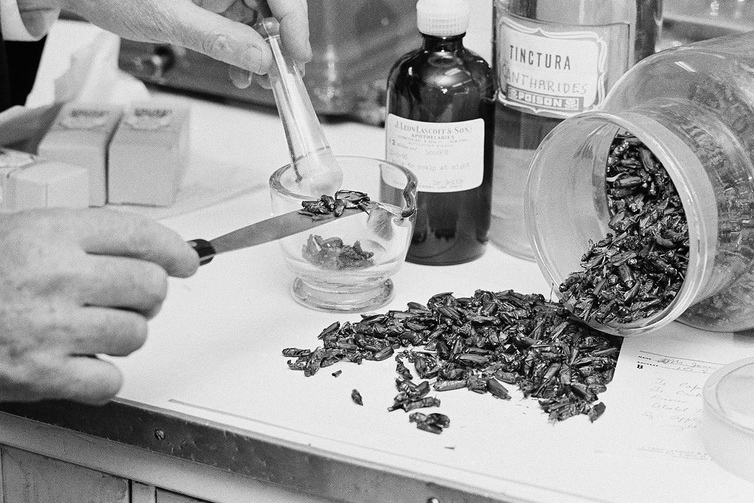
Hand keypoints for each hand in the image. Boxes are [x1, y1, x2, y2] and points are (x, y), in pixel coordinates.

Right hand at [0, 208, 198, 403]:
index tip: (186, 260)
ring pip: (137, 333)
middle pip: (151, 287)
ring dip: (122, 333)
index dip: (174, 250)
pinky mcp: (41, 374)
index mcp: (52, 234)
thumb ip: (89, 239)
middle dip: (147, 294)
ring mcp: (50, 327)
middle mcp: (56, 277)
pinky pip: (111, 380)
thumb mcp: (27, 232)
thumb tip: (160, 252)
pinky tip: (78, 361)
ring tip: (87, 328)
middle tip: (126, 297)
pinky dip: (101, 376)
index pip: (141, 235)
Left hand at [58, 0, 310, 74]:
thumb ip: (219, 40)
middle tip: (281, 76)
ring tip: (259, 82)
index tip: (296, 57)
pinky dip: (243, 52)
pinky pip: (240, 27)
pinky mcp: (212, 4)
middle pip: (274, 5)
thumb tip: (261, 60)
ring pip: (259, 20)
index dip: (294, 24)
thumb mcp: (170, 18)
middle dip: (279, 43)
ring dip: (262, 54)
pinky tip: (241, 72)